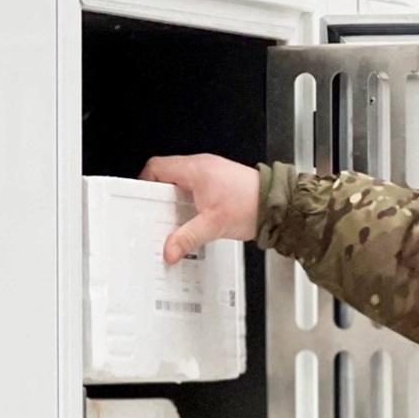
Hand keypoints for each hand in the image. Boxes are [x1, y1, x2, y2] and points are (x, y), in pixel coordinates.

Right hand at [137, 154, 260, 263]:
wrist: (277, 205)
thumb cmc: (251, 204)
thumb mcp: (213, 224)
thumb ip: (187, 238)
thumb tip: (170, 250)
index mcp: (195, 169)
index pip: (156, 167)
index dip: (144, 183)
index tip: (141, 199)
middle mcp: (202, 167)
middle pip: (167, 176)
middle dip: (159, 196)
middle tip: (156, 214)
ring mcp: (211, 174)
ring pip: (181, 183)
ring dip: (175, 200)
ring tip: (173, 219)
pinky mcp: (220, 183)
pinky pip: (195, 189)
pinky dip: (189, 202)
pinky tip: (192, 218)